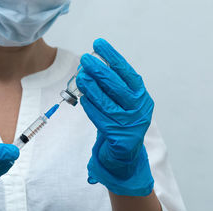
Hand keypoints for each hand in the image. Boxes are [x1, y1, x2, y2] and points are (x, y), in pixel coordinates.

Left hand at [76, 38, 153, 195]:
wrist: (124, 154)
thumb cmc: (119, 122)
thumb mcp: (120, 103)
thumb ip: (111, 87)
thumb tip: (91, 65)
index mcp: (141, 96)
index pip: (127, 72)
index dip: (112, 57)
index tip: (99, 44)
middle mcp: (140, 109)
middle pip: (117, 86)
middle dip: (100, 70)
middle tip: (85, 59)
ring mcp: (132, 124)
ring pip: (108, 102)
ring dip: (92, 88)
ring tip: (81, 76)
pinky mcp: (121, 137)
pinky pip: (102, 119)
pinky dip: (91, 108)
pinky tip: (82, 98)